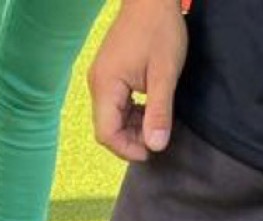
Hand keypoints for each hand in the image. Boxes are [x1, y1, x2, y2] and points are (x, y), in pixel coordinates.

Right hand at [88, 0, 188, 162]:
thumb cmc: (159, 28)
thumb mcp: (165, 73)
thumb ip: (159, 111)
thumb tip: (156, 146)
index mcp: (106, 85)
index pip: (107, 134)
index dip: (127, 149)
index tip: (152, 150)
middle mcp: (97, 84)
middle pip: (107, 128)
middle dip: (132, 139)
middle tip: (158, 135)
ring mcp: (101, 79)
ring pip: (112, 118)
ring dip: (133, 127)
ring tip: (156, 120)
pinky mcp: (108, 75)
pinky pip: (115, 105)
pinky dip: (132, 113)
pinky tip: (149, 108)